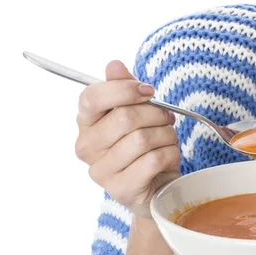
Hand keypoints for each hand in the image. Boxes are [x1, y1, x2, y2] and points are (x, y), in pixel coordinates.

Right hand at [74, 60, 179, 217]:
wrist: (156, 186)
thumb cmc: (145, 145)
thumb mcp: (137, 111)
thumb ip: (124, 86)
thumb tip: (114, 65)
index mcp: (85, 122)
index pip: (92, 97)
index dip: (124, 89)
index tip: (148, 91)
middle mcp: (86, 147)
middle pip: (124, 117)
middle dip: (155, 114)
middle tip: (166, 119)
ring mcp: (101, 172)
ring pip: (142, 139)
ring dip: (165, 135)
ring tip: (167, 139)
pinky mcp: (121, 189)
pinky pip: (153, 160)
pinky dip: (170, 153)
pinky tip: (168, 157)